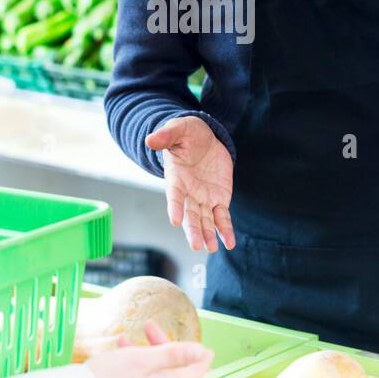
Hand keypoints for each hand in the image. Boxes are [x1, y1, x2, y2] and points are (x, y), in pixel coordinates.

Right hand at [84, 320, 213, 377]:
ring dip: (146, 349)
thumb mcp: (144, 358)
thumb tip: (201, 351)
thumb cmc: (109, 377)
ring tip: (130, 334)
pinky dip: (133, 358)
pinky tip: (119, 347)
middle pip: (169, 369)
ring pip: (150, 369)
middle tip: (150, 326)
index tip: (207, 350)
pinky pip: (136, 375)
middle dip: (164, 345)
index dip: (200, 361)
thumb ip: (173, 354)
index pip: (192, 375)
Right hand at [145, 115, 234, 251]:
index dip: (174, 207)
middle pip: (190, 215)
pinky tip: (229, 243)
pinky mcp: (219, 199)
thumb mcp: (179, 129)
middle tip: (195, 245)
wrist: (206, 138)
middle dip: (193, 230)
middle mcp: (189, 193)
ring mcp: (204, 198)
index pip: (174, 196)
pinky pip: (222, 217)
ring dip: (208, 235)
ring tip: (211, 248)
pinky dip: (225, 230)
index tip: (174, 220)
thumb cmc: (187, 134)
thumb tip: (149, 139)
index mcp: (176, 179)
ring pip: (206, 220)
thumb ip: (166, 136)